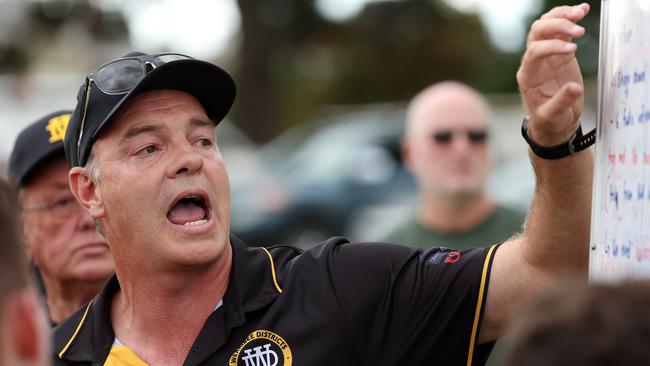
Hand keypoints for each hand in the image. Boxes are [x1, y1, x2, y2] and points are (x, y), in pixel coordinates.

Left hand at [517, 3, 589, 144]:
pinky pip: (560, 30)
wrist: (554, 120)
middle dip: (556, 27)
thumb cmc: (550, 120)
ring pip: (546, 26)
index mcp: (528, 76)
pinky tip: (582, 11)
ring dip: (561, 16)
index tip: (572, 50)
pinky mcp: (558, 51)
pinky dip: (569, 18)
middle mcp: (533, 61)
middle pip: (537, 33)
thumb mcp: (553, 116)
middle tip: (579, 31)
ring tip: (580, 13)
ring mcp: (545, 54)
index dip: (551, 47)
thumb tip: (574, 88)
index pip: (534, 52)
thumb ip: (561, 102)